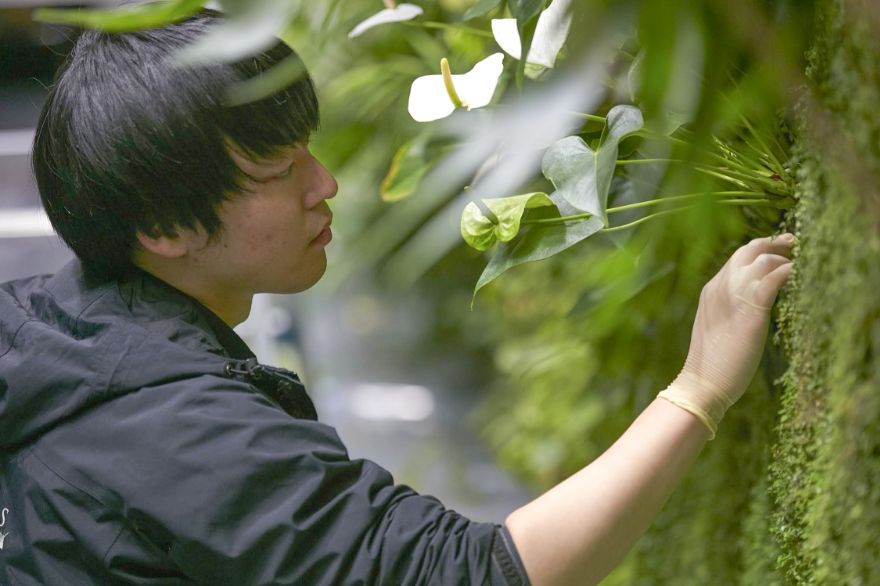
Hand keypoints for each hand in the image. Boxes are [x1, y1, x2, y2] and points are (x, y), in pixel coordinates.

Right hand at [659, 233, 795, 436]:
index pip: (738, 258)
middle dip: (774, 244)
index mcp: (711, 289)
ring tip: (801, 261)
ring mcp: (734, 295)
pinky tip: (797, 275)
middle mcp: (720, 286)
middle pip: (749, 250)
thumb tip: (754, 304)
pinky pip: (773, 278)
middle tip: (794, 244)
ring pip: (762, 259)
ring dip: (784, 257)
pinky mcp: (751, 309)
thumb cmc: (713, 362)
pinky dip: (788, 271)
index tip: (779, 251)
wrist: (702, 382)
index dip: (760, 250)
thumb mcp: (720, 326)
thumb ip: (732, 309)